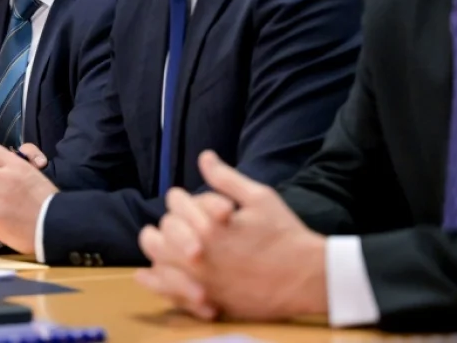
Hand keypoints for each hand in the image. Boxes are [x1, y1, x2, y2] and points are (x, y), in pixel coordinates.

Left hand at [136, 151, 327, 321]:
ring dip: (161, 248)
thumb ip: (225, 178)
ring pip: (158, 259)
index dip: (184, 198)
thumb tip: (204, 156)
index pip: (175, 201)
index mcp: (209, 224)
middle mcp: (197, 252)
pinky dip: (155, 280)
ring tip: (171, 245)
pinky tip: (150, 273)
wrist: (306, 277)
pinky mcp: (204, 300)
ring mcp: (198, 279)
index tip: (195, 203)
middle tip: (184, 223)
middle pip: (161, 229)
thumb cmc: (284, 234)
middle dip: (171, 222)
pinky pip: (166, 291)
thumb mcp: (259, 197)